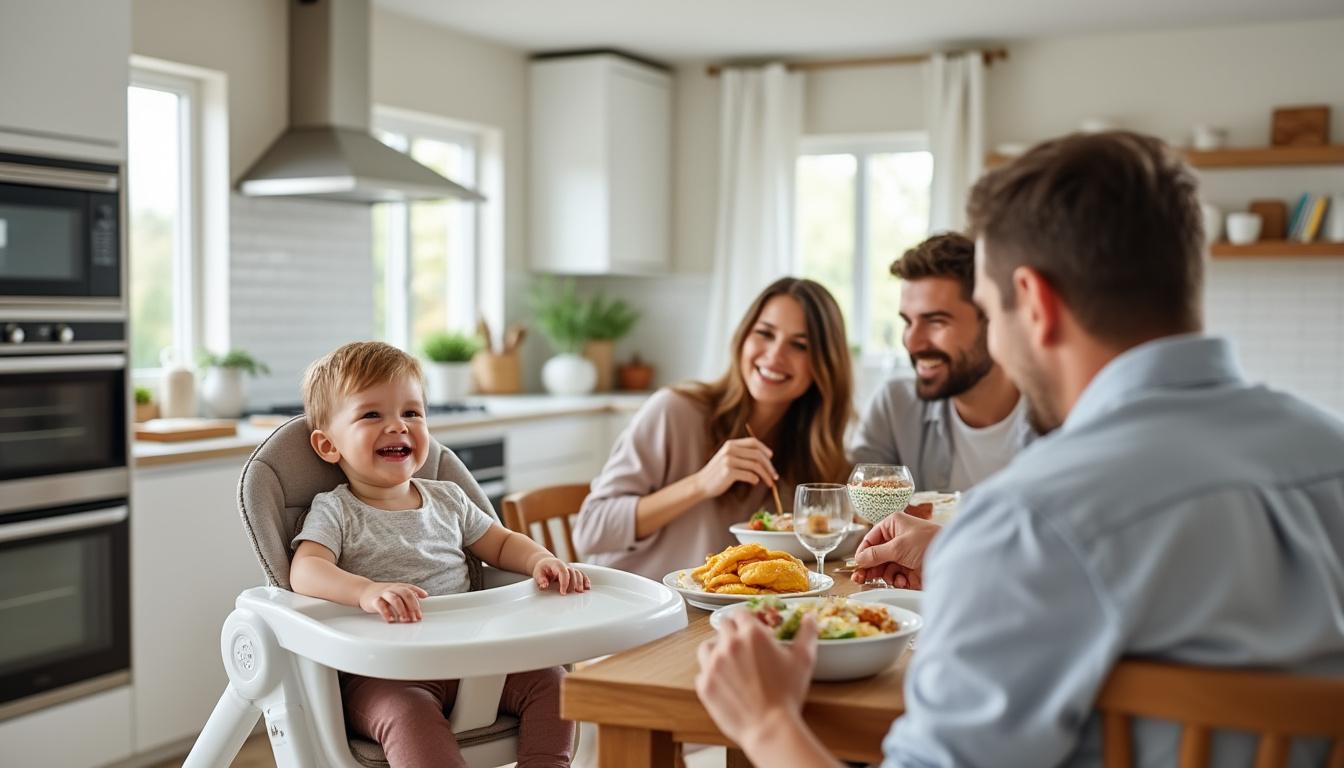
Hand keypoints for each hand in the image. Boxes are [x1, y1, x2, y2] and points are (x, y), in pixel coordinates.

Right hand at [358, 581, 427, 622]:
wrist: (364, 590)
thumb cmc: (384, 594)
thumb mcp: (397, 592)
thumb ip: (409, 596)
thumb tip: (422, 600)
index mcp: (400, 587)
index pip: (411, 589)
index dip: (419, 597)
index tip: (422, 608)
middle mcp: (393, 589)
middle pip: (405, 593)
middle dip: (412, 606)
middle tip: (415, 618)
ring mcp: (383, 594)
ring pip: (394, 598)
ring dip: (401, 610)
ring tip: (404, 620)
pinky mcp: (374, 600)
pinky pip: (380, 605)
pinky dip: (386, 612)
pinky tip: (391, 620)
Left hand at [533, 557, 590, 594]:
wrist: (545, 562)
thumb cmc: (542, 568)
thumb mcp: (537, 573)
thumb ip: (540, 579)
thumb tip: (544, 585)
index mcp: (556, 564)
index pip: (563, 572)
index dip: (564, 582)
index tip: (563, 592)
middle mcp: (565, 565)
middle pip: (572, 573)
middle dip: (573, 584)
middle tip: (570, 593)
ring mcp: (570, 569)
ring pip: (578, 574)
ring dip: (580, 583)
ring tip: (580, 592)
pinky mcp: (573, 573)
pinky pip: (582, 575)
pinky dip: (585, 580)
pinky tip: (587, 587)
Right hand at [695, 437, 777, 498]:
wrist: (701, 484)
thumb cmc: (717, 473)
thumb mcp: (727, 458)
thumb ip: (741, 454)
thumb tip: (764, 458)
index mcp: (730, 444)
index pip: (753, 442)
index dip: (764, 449)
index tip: (771, 458)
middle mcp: (729, 449)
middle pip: (757, 454)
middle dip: (769, 465)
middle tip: (774, 475)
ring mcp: (728, 460)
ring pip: (755, 465)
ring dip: (765, 475)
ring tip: (769, 482)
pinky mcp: (728, 472)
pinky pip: (749, 475)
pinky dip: (755, 480)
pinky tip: (755, 482)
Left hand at [695, 612, 816, 751]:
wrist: (769, 728)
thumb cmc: (787, 695)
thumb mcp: (803, 660)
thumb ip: (807, 634)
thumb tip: (810, 618)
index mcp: (752, 634)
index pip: (741, 613)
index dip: (747, 619)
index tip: (751, 628)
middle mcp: (729, 644)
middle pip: (724, 626)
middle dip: (733, 632)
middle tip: (742, 645)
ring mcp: (713, 664)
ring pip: (707, 646)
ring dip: (716, 649)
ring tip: (728, 661)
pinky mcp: (704, 684)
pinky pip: (702, 671)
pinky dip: (711, 674)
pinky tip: (723, 682)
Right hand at [850, 511, 941, 588]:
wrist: (954, 559)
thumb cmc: (928, 543)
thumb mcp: (898, 547)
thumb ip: (876, 554)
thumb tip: (858, 559)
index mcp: (893, 525)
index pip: (871, 539)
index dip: (863, 552)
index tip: (857, 565)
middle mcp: (897, 539)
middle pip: (875, 556)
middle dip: (870, 568)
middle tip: (860, 579)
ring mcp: (903, 555)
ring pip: (884, 568)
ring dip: (887, 575)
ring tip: (895, 579)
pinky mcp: (910, 569)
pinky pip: (896, 576)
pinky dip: (898, 580)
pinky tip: (905, 581)